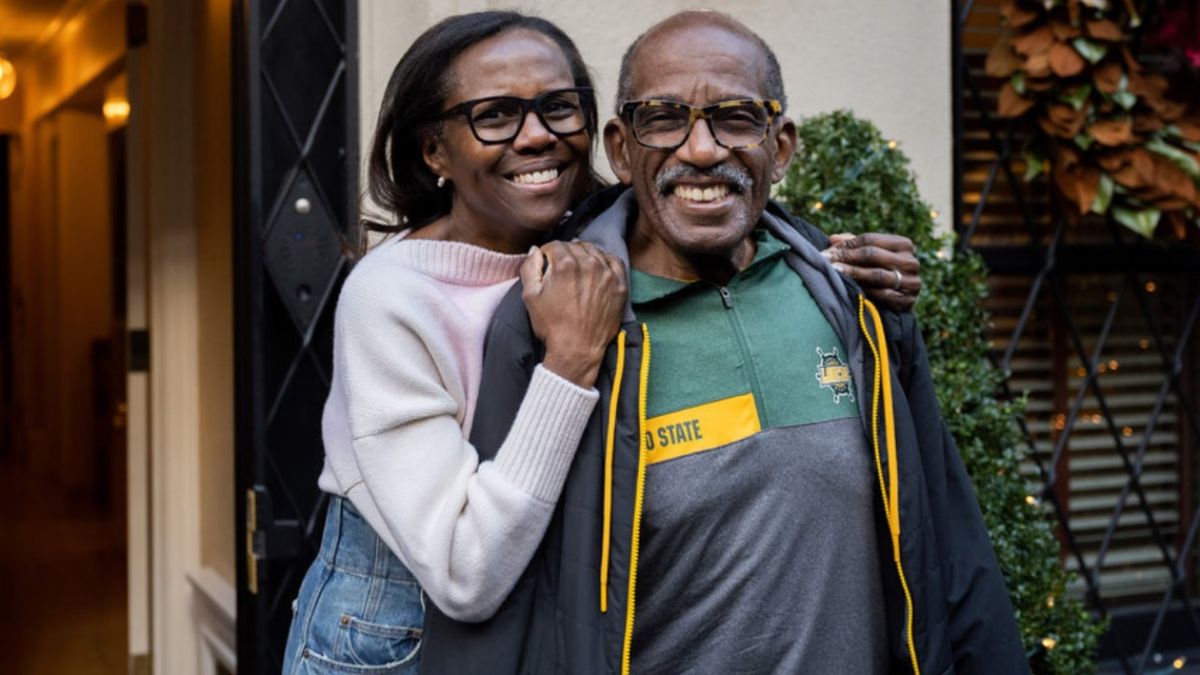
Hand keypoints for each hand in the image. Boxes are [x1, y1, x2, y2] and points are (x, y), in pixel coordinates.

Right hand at [521, 241, 627, 387]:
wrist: (577, 349)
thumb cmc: (552, 325)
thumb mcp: (530, 296)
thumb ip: (530, 267)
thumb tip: (535, 251)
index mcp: (565, 265)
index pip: (555, 245)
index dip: (547, 253)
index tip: (546, 262)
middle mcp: (589, 264)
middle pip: (575, 246)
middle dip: (565, 253)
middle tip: (560, 268)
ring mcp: (607, 274)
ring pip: (594, 251)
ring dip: (584, 255)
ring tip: (577, 269)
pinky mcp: (619, 285)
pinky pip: (614, 261)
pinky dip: (604, 260)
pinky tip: (597, 267)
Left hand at [823, 232, 921, 312]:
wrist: (899, 300)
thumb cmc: (880, 271)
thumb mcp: (870, 255)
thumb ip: (853, 244)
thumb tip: (833, 239)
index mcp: (904, 244)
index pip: (870, 239)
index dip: (846, 244)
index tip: (827, 251)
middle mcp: (911, 261)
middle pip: (872, 255)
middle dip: (846, 257)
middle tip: (826, 261)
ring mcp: (912, 281)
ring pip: (877, 274)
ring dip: (853, 273)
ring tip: (834, 272)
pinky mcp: (908, 300)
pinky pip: (884, 295)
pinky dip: (866, 291)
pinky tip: (850, 289)